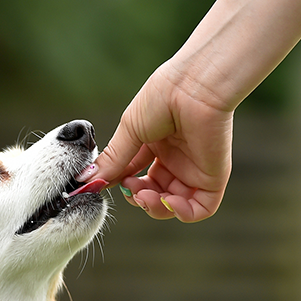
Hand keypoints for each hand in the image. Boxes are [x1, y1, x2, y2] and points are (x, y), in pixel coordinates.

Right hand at [91, 62, 232, 221]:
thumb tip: (87, 181)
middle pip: (154, 194)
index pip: (135, 176)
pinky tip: (168, 202)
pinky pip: (200, 209)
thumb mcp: (129, 131)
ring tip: (145, 194)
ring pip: (174, 205)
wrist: (193, 87)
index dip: (121, 185)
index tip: (104, 186)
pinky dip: (182, 213)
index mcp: (156, 146)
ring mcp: (194, 169)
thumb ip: (112, 159)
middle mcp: (175, 159)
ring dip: (155, 207)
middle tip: (132, 189)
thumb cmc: (162, 98)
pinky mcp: (213, 177)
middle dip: (139, 198)